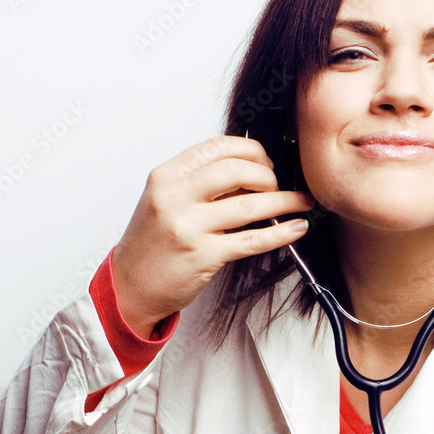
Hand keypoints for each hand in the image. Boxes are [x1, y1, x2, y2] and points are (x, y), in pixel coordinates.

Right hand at [112, 135, 313, 336]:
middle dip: (268, 175)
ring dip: (284, 201)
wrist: (130, 286)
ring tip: (302, 202)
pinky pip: (252, 240)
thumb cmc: (153, 243)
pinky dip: (281, 232)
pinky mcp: (203, 256)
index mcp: (166, 176)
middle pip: (237, 170)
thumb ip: (201, 182)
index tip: (266, 161)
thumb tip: (252, 170)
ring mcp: (188, 227)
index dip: (251, 150)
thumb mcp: (166, 200)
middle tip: (279, 185)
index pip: (218, 147)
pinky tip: (296, 227)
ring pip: (250, 205)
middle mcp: (175, 198)